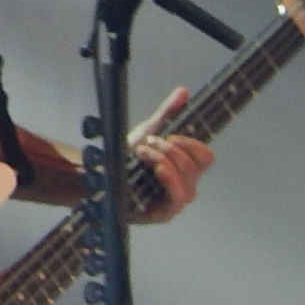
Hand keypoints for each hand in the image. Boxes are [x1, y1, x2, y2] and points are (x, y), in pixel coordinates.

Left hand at [126, 86, 215, 224]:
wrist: (99, 175)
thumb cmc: (126, 157)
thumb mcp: (147, 131)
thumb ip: (167, 113)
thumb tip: (183, 91)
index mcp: (185, 167)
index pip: (205, 156)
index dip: (191, 143)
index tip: (169, 135)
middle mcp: (185, 185)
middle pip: (197, 165)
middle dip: (171, 148)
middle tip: (147, 142)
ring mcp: (176, 200)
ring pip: (188, 179)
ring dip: (164, 159)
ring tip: (141, 153)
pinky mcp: (164, 213)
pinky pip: (178, 198)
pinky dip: (170, 179)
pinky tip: (158, 169)